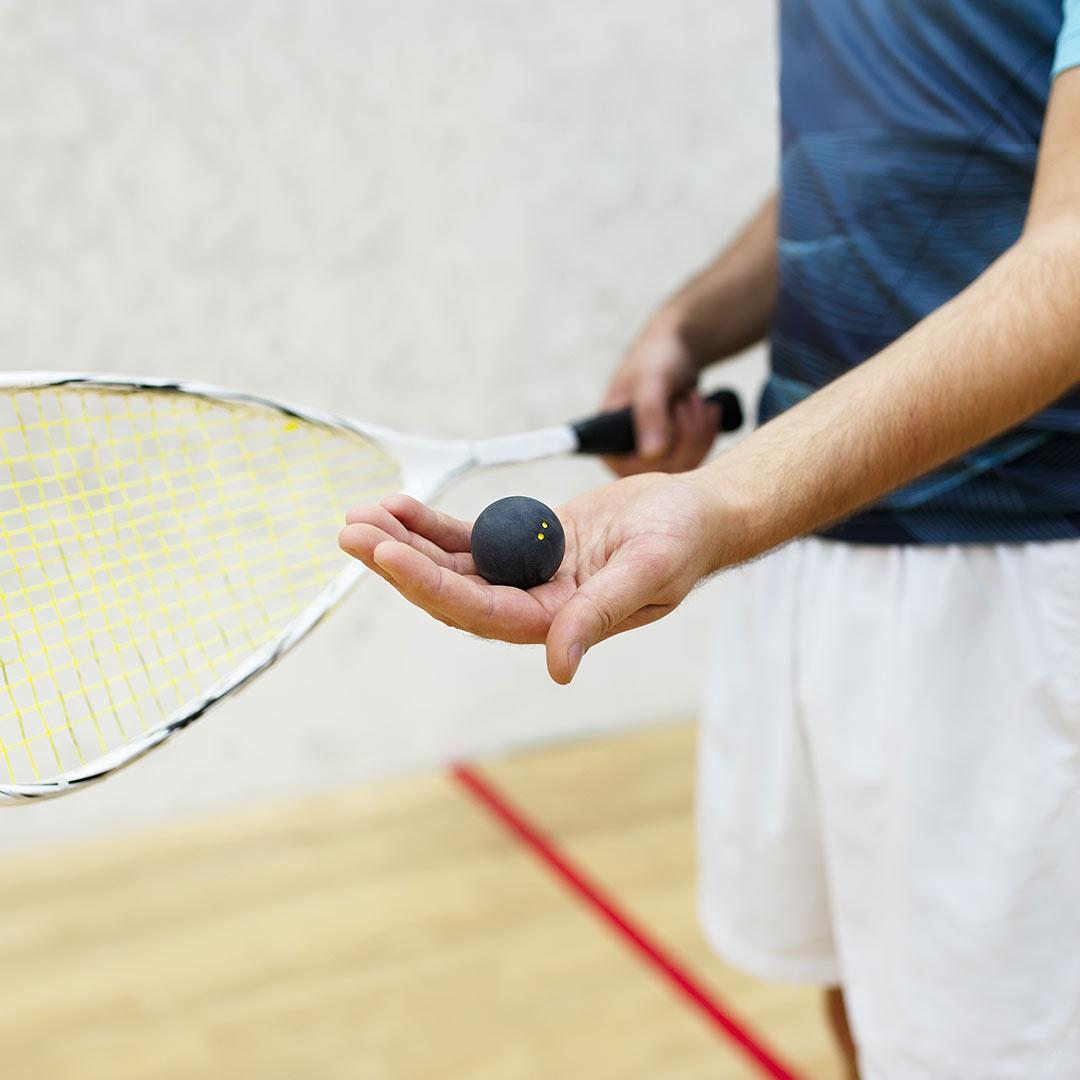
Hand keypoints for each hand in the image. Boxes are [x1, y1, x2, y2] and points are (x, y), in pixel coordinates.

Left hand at [338, 473, 721, 683]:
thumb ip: (599, 616)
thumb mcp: (648, 573)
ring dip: (405, 542)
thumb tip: (559, 666)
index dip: (430, 583)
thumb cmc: (683, 541)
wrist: (696, 513)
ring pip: (452, 565)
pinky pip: (469, 539)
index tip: (387, 553)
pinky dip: (433, 525)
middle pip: (452, 591)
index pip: (480, 610)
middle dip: (399, 562)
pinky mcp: (526, 546)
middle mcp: (535, 607)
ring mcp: (527, 577)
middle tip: (350, 532)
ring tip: (359, 516)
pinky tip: (400, 506)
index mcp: (560, 622)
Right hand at [602, 315, 719, 476]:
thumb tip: (653, 455)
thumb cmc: (656, 359)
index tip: (676, 409)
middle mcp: (625, 457)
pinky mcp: (672, 457)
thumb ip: (649, 414)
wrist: (676, 351)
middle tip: (689, 398)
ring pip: (684, 466)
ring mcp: (650, 460)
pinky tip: (706, 410)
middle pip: (663, 469)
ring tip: (695, 399)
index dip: (660, 447)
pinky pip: (697, 461)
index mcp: (607, 441)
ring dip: (698, 430)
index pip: (632, 468)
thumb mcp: (652, 381)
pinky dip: (707, 434)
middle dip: (686, 431)